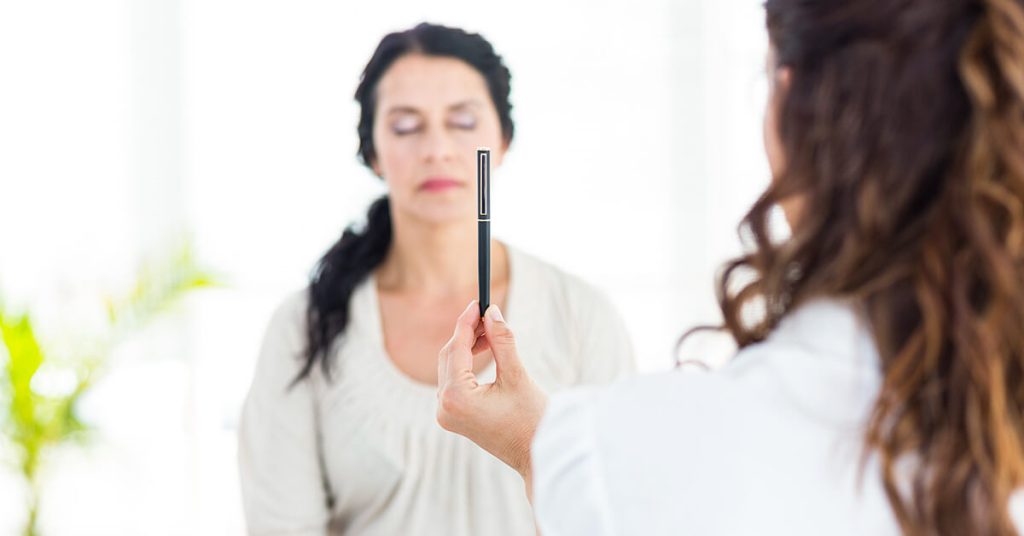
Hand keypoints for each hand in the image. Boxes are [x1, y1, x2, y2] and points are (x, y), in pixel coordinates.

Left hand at [436, 301, 547, 491]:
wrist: (535, 455)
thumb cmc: (531, 420)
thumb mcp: (517, 375)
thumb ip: (501, 341)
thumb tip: (492, 312)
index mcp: (457, 397)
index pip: (457, 348)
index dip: (467, 321)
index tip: (479, 302)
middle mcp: (444, 406)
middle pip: (449, 356)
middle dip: (467, 333)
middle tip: (487, 314)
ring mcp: (446, 414)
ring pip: (450, 367)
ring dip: (468, 347)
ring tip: (491, 332)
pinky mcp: (453, 416)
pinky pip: (454, 381)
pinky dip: (467, 364)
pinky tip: (485, 351)